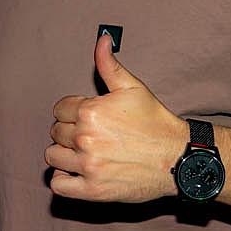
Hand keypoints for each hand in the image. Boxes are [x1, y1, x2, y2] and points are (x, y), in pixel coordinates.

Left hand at [46, 36, 183, 201]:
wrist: (178, 158)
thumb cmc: (155, 122)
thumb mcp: (133, 88)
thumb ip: (109, 64)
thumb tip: (102, 40)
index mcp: (90, 111)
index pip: (60, 109)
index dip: (73, 111)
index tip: (88, 117)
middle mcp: (85, 138)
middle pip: (56, 132)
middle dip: (70, 131)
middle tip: (92, 135)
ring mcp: (88, 166)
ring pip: (53, 156)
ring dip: (64, 154)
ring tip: (84, 152)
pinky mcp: (92, 190)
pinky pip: (58, 184)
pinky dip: (63, 179)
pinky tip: (77, 172)